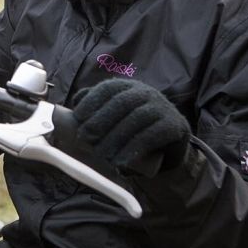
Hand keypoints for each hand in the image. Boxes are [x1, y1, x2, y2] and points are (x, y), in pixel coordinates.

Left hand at [72, 78, 190, 176]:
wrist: (170, 142)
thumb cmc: (135, 127)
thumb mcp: (116, 114)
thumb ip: (96, 106)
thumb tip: (74, 106)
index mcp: (129, 87)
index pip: (108, 88)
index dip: (91, 101)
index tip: (78, 117)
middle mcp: (146, 93)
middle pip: (121, 103)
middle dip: (100, 120)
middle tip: (84, 139)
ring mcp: (162, 107)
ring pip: (136, 119)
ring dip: (115, 138)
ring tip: (101, 154)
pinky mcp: (174, 125)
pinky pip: (152, 135)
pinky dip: (134, 148)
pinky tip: (121, 160)